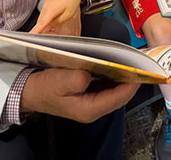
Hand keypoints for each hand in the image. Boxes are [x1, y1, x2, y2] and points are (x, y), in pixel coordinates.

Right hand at [21, 68, 138, 121]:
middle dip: (130, 80)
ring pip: (114, 91)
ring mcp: (91, 103)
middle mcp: (93, 109)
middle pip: (119, 95)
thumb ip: (76, 79)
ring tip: (130, 62)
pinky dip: (112, 77)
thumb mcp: (59, 81)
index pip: (117, 98)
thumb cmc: (44, 87)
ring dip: (122, 78)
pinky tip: (115, 65)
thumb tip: (89, 73)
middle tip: (139, 63)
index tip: (140, 70)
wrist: (30, 92)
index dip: (131, 84)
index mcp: (88, 109)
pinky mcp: (88, 96)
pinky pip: (106, 87)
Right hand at [31, 0, 81, 33]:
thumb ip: (57, 22)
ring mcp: (46, 3)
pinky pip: (44, 12)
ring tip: (54, 26)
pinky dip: (46, 17)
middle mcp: (47, 6)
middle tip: (49, 34)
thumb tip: (49, 28)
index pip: (41, 23)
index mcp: (51, 9)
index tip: (31, 35)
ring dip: (44, 23)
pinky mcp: (47, 2)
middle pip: (40, 21)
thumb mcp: (67, 15)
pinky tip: (53, 18)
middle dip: (42, 29)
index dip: (36, 30)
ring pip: (42, 17)